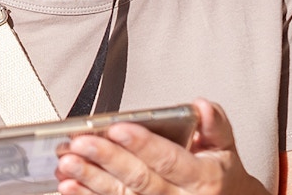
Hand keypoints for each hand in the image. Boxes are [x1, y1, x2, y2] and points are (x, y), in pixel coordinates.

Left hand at [53, 98, 268, 194]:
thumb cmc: (218, 171)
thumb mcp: (224, 145)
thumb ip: (214, 125)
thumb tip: (201, 106)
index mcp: (204, 178)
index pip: (170, 160)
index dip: (143, 144)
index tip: (117, 128)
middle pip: (140, 179)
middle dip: (107, 159)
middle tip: (79, 143)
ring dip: (91, 181)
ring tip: (67, 165)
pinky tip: (70, 186)